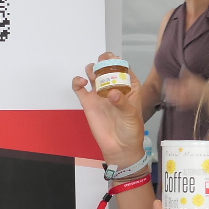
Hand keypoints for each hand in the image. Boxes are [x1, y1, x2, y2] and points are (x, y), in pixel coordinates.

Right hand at [71, 52, 147, 167]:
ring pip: (93, 73)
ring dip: (92, 69)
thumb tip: (112, 93)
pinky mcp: (88, 102)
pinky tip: (82, 82)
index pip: (123, 68)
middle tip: (102, 64)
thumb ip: (122, 103)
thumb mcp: (131, 115)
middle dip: (103, 61)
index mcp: (128, 87)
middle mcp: (113, 87)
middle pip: (106, 66)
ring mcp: (99, 93)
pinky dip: (77, 81)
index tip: (114, 61)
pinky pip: (79, 87)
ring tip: (94, 76)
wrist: (119, 147)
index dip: (118, 61)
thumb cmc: (131, 130)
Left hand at [166, 70, 205, 108]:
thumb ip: (186, 73)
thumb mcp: (193, 77)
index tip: (166, 80)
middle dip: (168, 91)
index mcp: (182, 87)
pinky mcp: (188, 106)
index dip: (169, 82)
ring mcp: (184, 101)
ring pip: (174, 101)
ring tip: (168, 97)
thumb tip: (182, 67)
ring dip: (170, 98)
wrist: (208, 94)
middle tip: (165, 89)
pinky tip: (176, 106)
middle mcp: (181, 94)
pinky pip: (180, 107)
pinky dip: (177, 106)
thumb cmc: (201, 85)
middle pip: (171, 93)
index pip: (173, 85)